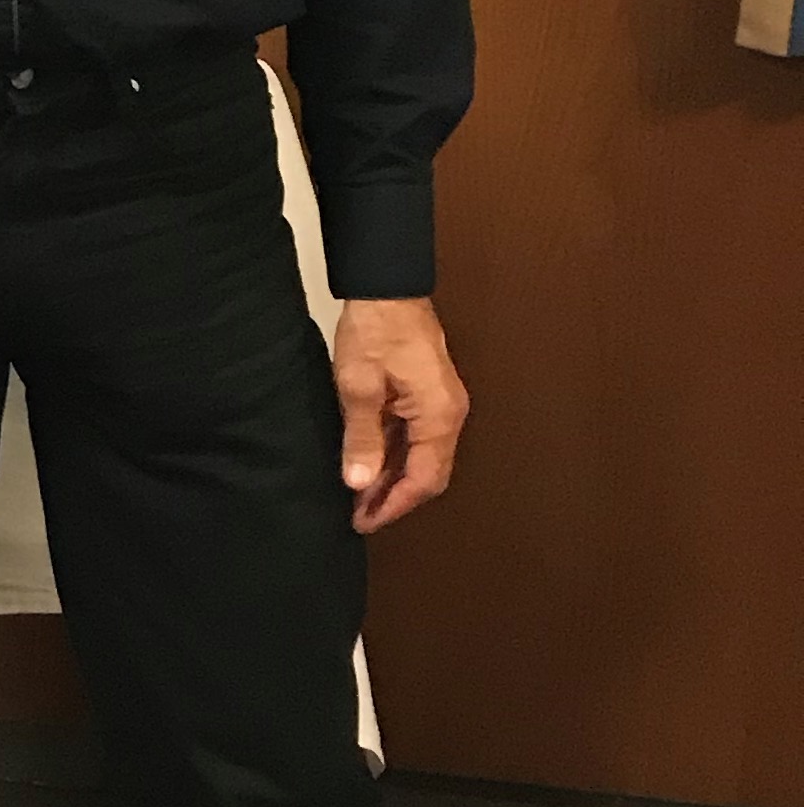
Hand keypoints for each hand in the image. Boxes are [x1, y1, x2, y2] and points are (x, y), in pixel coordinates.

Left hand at [332, 294, 469, 532]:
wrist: (387, 286)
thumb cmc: (376, 329)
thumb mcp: (359, 387)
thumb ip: (362, 438)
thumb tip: (359, 482)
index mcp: (439, 416)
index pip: (424, 479)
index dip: (394, 505)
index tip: (365, 521)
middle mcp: (449, 414)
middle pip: (428, 473)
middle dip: (394, 497)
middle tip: (359, 514)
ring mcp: (441, 403)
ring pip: (421, 456)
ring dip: (393, 477)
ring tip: (358, 494)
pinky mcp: (428, 393)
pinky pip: (416, 436)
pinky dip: (394, 454)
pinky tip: (369, 462)